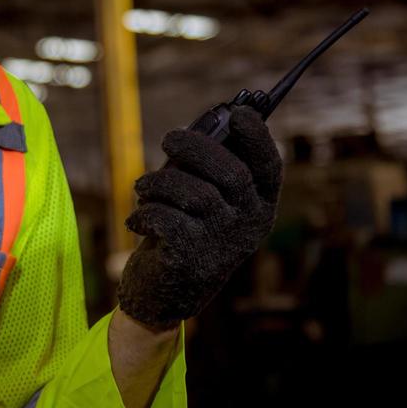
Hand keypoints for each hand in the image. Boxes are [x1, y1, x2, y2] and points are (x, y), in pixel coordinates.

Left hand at [116, 105, 283, 331]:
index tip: (238, 113)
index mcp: (259, 206)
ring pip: (193, 192)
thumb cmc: (182, 231)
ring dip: (159, 182)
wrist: (162, 295)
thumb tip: (209, 120)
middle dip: (195, 146)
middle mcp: (249, 225)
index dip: (256, 137)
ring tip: (142, 187)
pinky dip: (144, 213)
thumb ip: (205, 164)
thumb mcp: (200, 199)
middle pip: (231, 172)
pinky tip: (137, 222)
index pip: (269, 166)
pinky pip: (166, 217)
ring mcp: (223, 243)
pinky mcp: (193, 258)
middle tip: (168, 138)